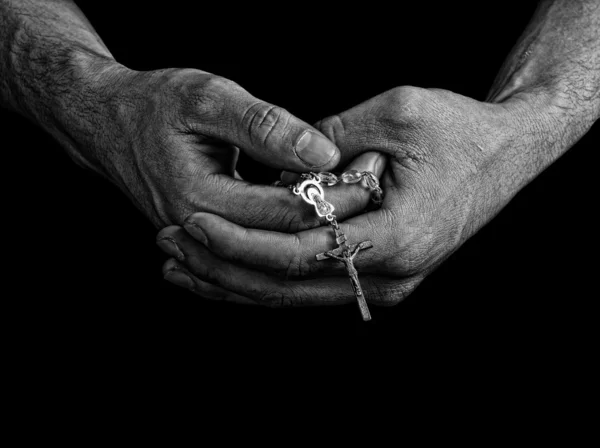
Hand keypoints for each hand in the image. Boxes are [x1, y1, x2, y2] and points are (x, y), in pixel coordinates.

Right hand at [78, 66, 348, 228]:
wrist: (106, 123)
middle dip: (337, 218)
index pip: (287, 211)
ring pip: (274, 256)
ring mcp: (201, 241)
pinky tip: (321, 224)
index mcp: (200, 198)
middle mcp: (200, 231)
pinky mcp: (205, 238)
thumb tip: (321, 152)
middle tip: (374, 189)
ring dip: (318, 233)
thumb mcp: (208, 98)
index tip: (372, 172)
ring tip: (357, 206)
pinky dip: (291, 240)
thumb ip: (264, 126)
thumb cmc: (153, 103)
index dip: (337, 194)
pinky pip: (256, 253)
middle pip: (286, 241)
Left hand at [156, 86, 555, 305]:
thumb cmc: (459, 130)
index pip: (299, 254)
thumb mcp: (396, 112)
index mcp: (398, 238)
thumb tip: (279, 164)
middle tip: (169, 246)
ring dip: (235, 280)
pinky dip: (265, 279)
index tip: (192, 219)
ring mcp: (387, 282)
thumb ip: (332, 139)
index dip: (240, 240)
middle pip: (288, 285)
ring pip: (294, 295)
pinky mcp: (380, 275)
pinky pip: (311, 285)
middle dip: (223, 266)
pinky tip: (225, 272)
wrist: (507, 152)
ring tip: (179, 265)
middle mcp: (392, 276)